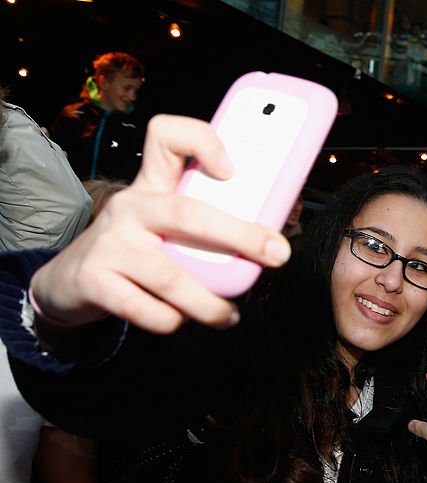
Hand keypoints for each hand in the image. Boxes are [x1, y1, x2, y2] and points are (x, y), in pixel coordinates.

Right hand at [29, 115, 291, 334]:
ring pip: (172, 277)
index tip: (232, 170)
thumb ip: (204, 225)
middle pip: (189, 212)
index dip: (202, 141)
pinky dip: (171, 320)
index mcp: (151, 186)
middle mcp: (130, 207)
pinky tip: (179, 320)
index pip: (166, 136)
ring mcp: (110, 243)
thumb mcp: (163, 226)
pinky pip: (148, 310)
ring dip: (209, 304)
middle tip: (276, 255)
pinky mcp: (94, 280)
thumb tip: (269, 243)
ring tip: (228, 316)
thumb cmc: (136, 251)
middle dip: (241, 235)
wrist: (69, 283)